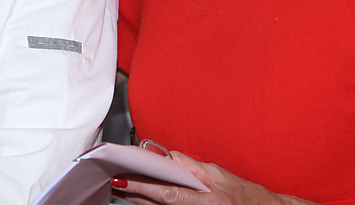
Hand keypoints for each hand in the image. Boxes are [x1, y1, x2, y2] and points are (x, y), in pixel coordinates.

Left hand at [112, 152, 307, 204]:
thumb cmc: (242, 194)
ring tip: (120, 185)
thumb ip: (188, 165)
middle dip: (132, 191)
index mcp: (201, 198)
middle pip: (155, 203)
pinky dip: (150, 204)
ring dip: (137, 198)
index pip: (164, 192)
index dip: (140, 186)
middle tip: (112, 177)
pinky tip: (138, 197)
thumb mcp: (217, 174)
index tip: (121, 179)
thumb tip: (164, 154)